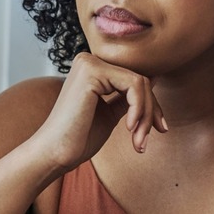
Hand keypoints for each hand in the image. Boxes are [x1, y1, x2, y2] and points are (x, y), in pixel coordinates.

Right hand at [31, 52, 168, 171]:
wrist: (54, 153)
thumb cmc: (78, 138)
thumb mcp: (110, 113)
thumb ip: (128, 96)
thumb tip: (153, 79)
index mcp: (92, 68)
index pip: (134, 79)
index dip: (151, 104)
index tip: (159, 128)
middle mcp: (89, 60)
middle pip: (140, 79)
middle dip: (151, 111)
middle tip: (149, 138)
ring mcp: (89, 62)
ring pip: (140, 82)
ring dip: (146, 115)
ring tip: (138, 141)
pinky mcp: (91, 71)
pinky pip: (133, 85)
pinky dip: (139, 109)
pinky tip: (129, 128)